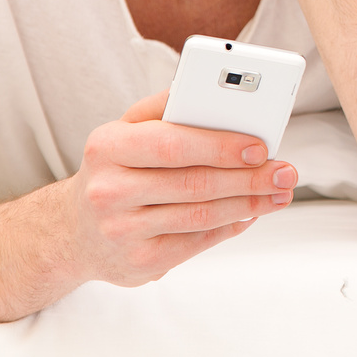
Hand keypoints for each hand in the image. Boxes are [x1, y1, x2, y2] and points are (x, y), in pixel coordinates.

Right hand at [61, 90, 297, 286]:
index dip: (220, 146)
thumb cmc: (113, 169)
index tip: (261, 145)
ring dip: (248, 204)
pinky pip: (197, 242)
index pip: (172, 144)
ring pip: (200, 216)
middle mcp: (109, 191)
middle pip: (194, 183)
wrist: (72, 232)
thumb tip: (211, 92)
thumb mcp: (124, 130)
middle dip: (248, 178)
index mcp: (107, 147)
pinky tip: (251, 213)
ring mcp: (122, 232)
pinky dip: (230, 226)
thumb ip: (165, 108)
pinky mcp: (140, 263)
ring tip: (279, 192)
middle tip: (285, 171)